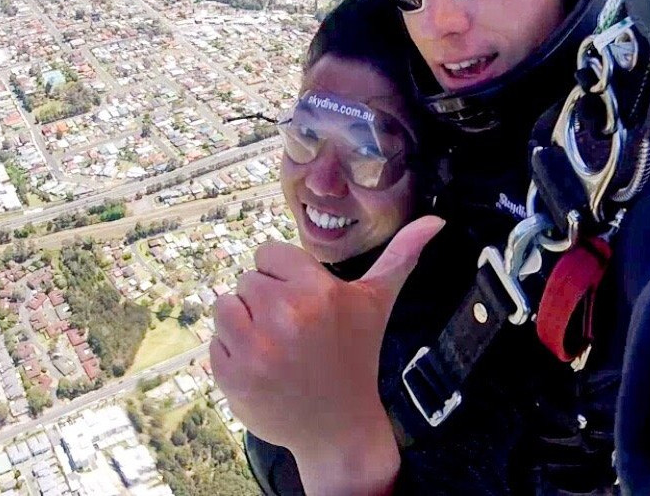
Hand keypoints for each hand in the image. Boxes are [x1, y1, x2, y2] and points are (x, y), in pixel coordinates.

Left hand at [211, 215, 444, 493]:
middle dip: (265, 302)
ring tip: (273, 345)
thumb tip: (436, 221)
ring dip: (242, 323)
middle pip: (247, 280)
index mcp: (317, 291)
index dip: (283, 276)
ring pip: (224, 306)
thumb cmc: (356, 356)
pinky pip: (214, 342)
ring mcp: (255, 347)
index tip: (302, 302)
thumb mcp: (377, 303)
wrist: (338, 427)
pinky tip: (262, 369)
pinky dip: (231, 354)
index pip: (267, 253)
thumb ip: (401, 256)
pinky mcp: (231, 374)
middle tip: (292, 331)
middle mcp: (284, 314)